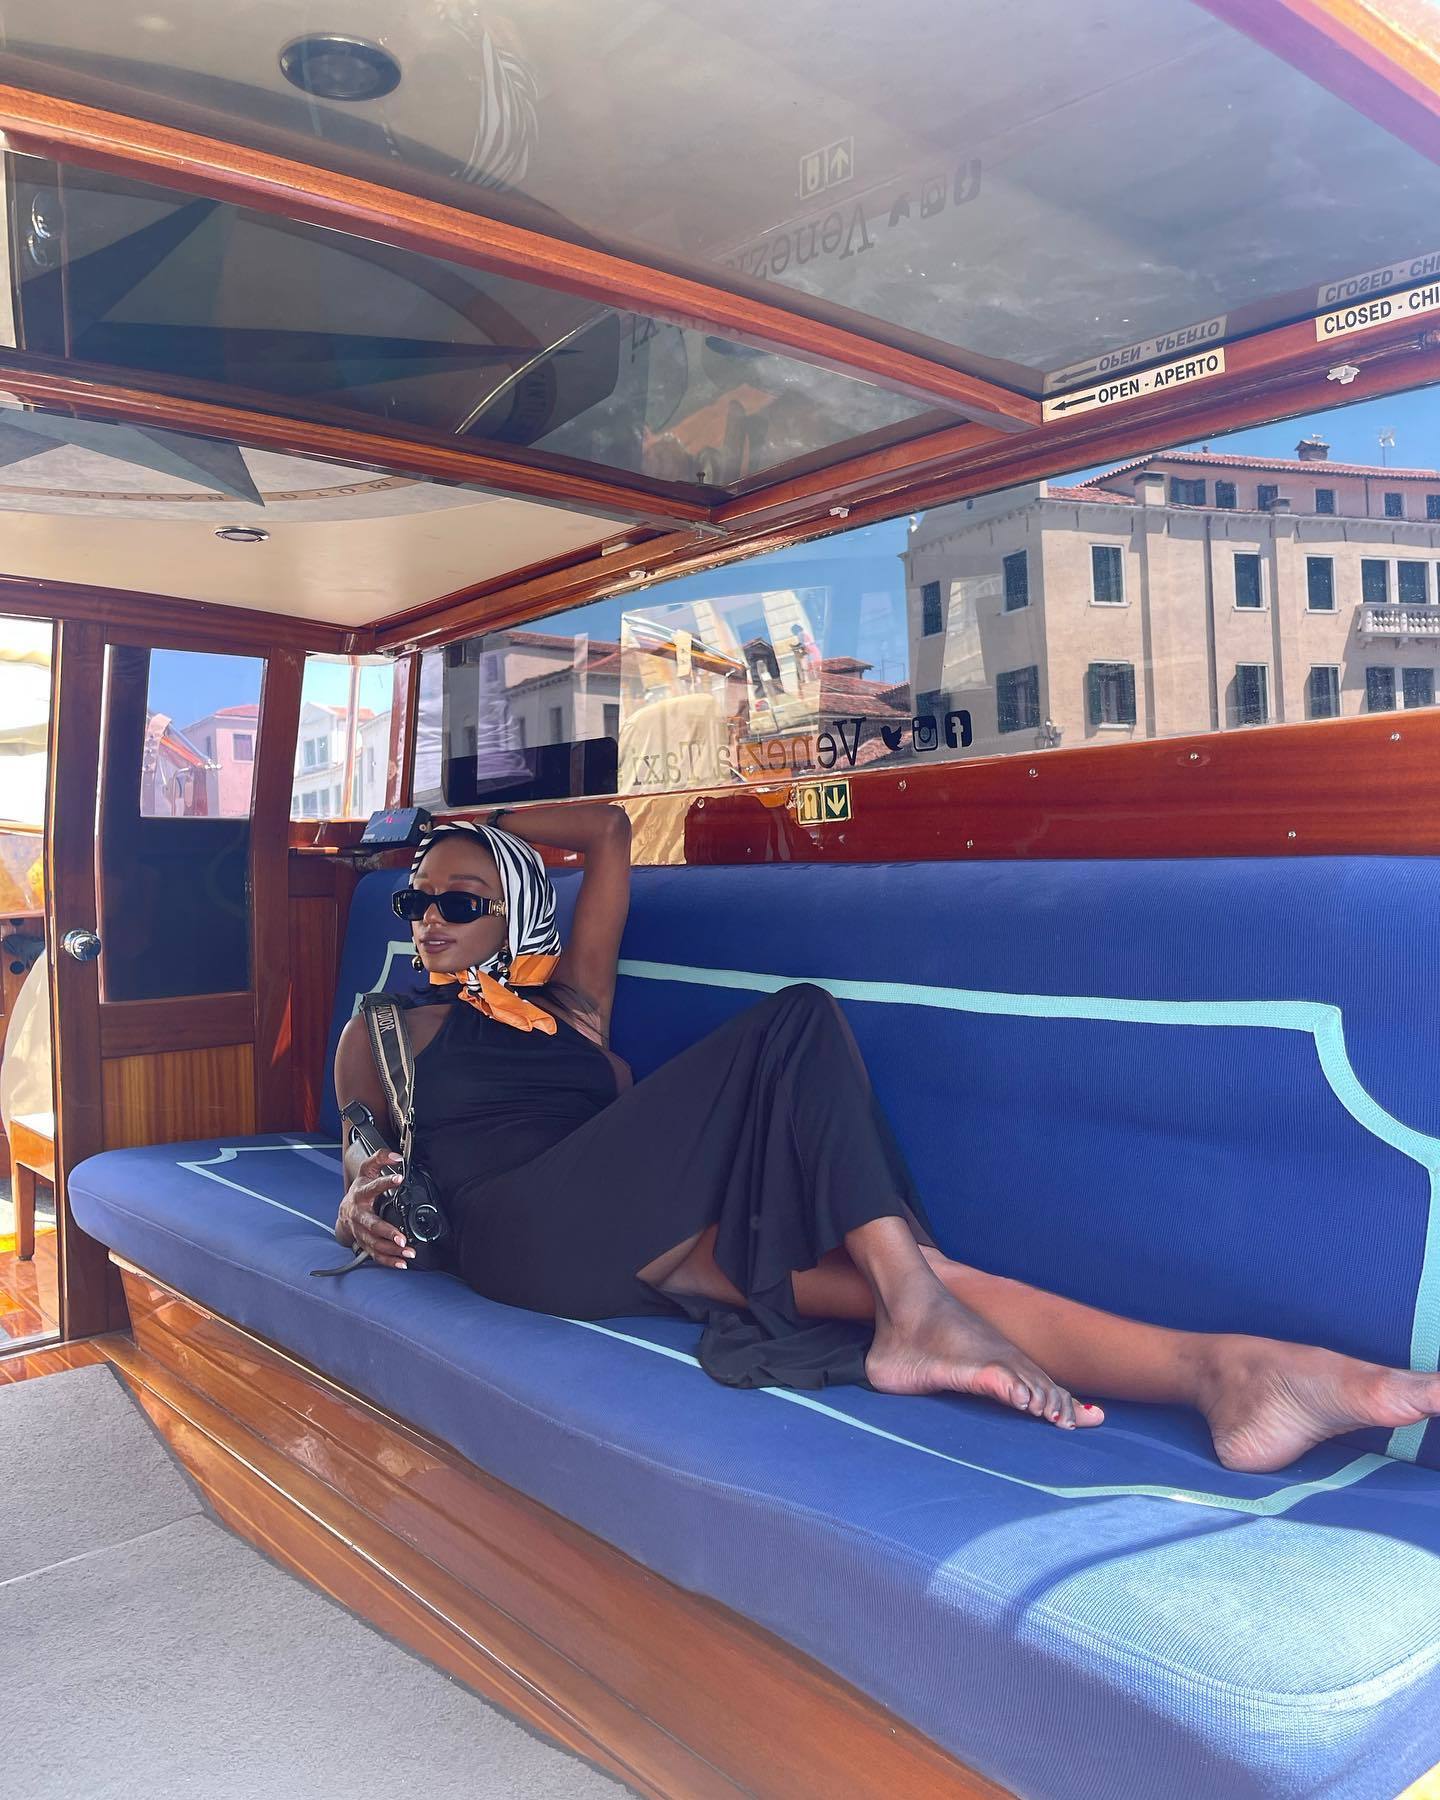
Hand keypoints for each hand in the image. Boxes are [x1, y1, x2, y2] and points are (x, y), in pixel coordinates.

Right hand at [336, 1148, 414, 1269]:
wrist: (344, 1210)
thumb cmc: (360, 1190)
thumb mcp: (367, 1171)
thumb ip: (380, 1158)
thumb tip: (397, 1156)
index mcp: (360, 1194)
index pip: (373, 1187)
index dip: (385, 1182)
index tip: (399, 1178)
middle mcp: (358, 1215)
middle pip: (371, 1225)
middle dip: (386, 1231)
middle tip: (402, 1237)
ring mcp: (360, 1232)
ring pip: (374, 1243)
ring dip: (391, 1249)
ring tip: (408, 1251)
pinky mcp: (364, 1244)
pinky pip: (375, 1255)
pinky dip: (388, 1261)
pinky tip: (402, 1263)